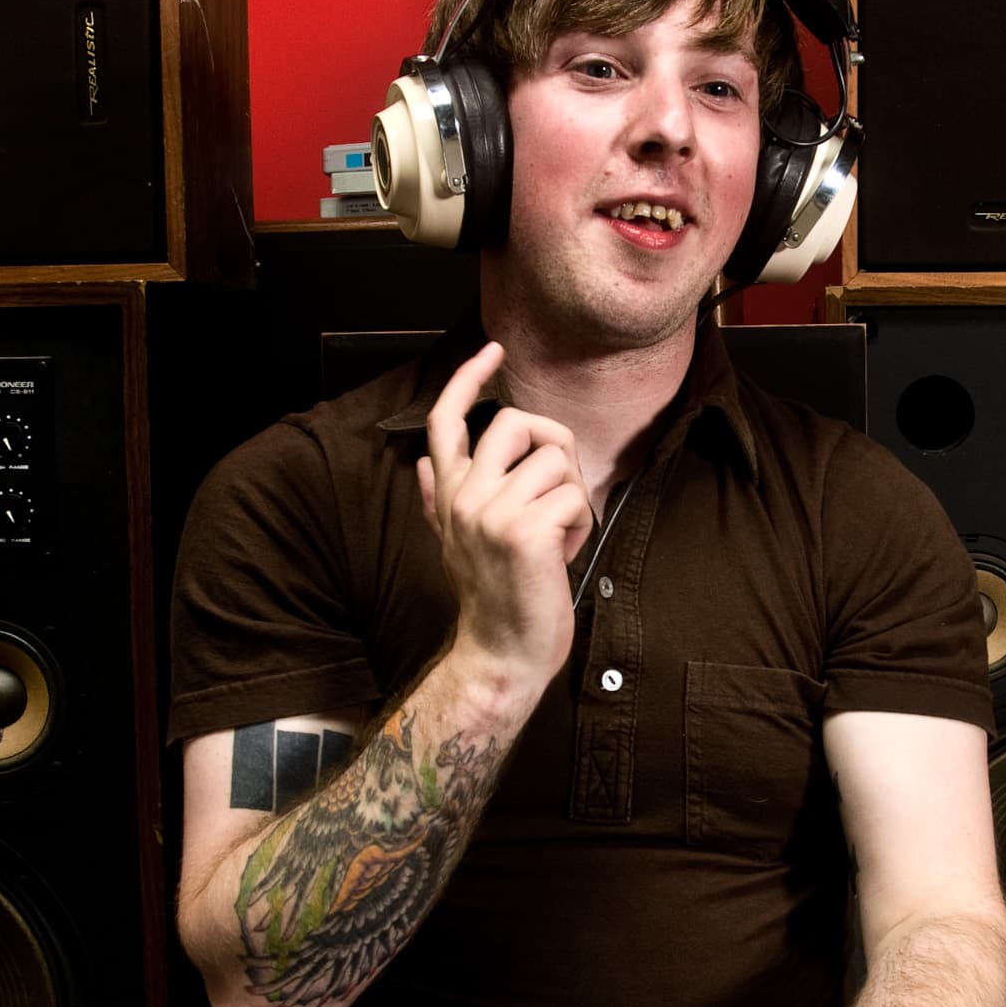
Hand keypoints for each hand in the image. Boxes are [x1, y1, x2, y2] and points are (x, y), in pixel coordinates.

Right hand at [418, 341, 594, 698]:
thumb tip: (424, 462)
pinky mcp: (524, 532)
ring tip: (557, 539)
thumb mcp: (456, 543)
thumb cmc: (494, 600)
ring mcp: (491, 512)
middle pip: (517, 423)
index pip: (446, 419)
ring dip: (573, 500)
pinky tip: (563, 555)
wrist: (501, 655)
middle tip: (558, 495)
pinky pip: (574, 496)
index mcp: (447, 494)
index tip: (493, 351)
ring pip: (557, 462)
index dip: (468, 378)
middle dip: (555, 448)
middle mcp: (462, 496)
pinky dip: (581, 524)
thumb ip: (439, 499)